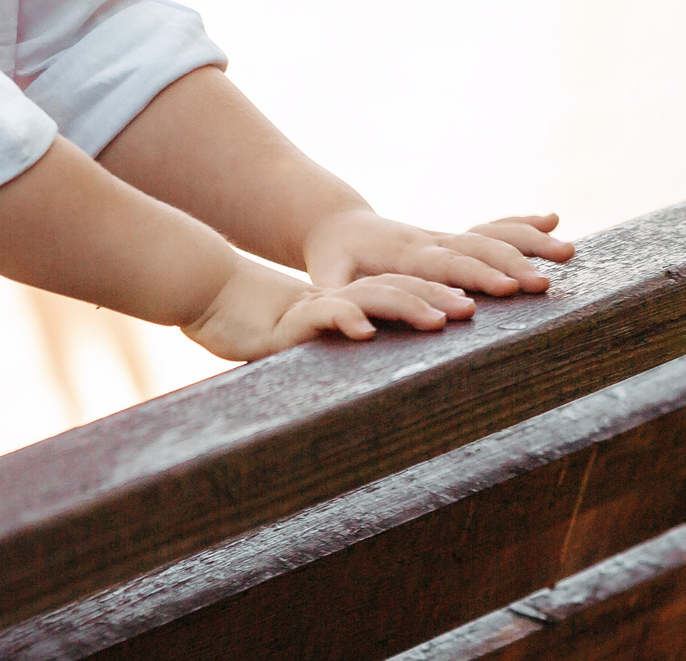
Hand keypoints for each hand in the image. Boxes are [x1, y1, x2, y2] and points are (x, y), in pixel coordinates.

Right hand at [186, 261, 472, 361]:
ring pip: (370, 298)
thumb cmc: (257, 328)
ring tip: (438, 320)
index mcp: (351, 303)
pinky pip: (321, 315)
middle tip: (475, 311)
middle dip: (439, 298)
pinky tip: (363, 329)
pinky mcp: (288, 322)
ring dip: (407, 305)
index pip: (402, 291)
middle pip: (397, 289)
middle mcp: (341, 300)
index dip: (438, 295)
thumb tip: (386, 396)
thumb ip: (341, 353)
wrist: (208, 298)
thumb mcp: (309, 342)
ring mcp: (317, 307)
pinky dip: (343, 318)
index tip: (477, 309)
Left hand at [303, 209, 573, 297]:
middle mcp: (428, 240)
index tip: (504, 291)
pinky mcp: (453, 238)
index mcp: (402, 255)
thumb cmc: (332, 265)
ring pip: (490, 236)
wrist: (335, 228)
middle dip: (510, 267)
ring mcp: (444, 236)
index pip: (442, 267)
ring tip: (567, 252)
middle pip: (475, 250)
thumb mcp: (327, 283)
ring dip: (527, 243)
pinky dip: (520, 225)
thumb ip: (339, 303)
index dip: (473, 278)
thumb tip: (357, 329)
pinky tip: (552, 222)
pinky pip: (491, 228)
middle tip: (544, 284)